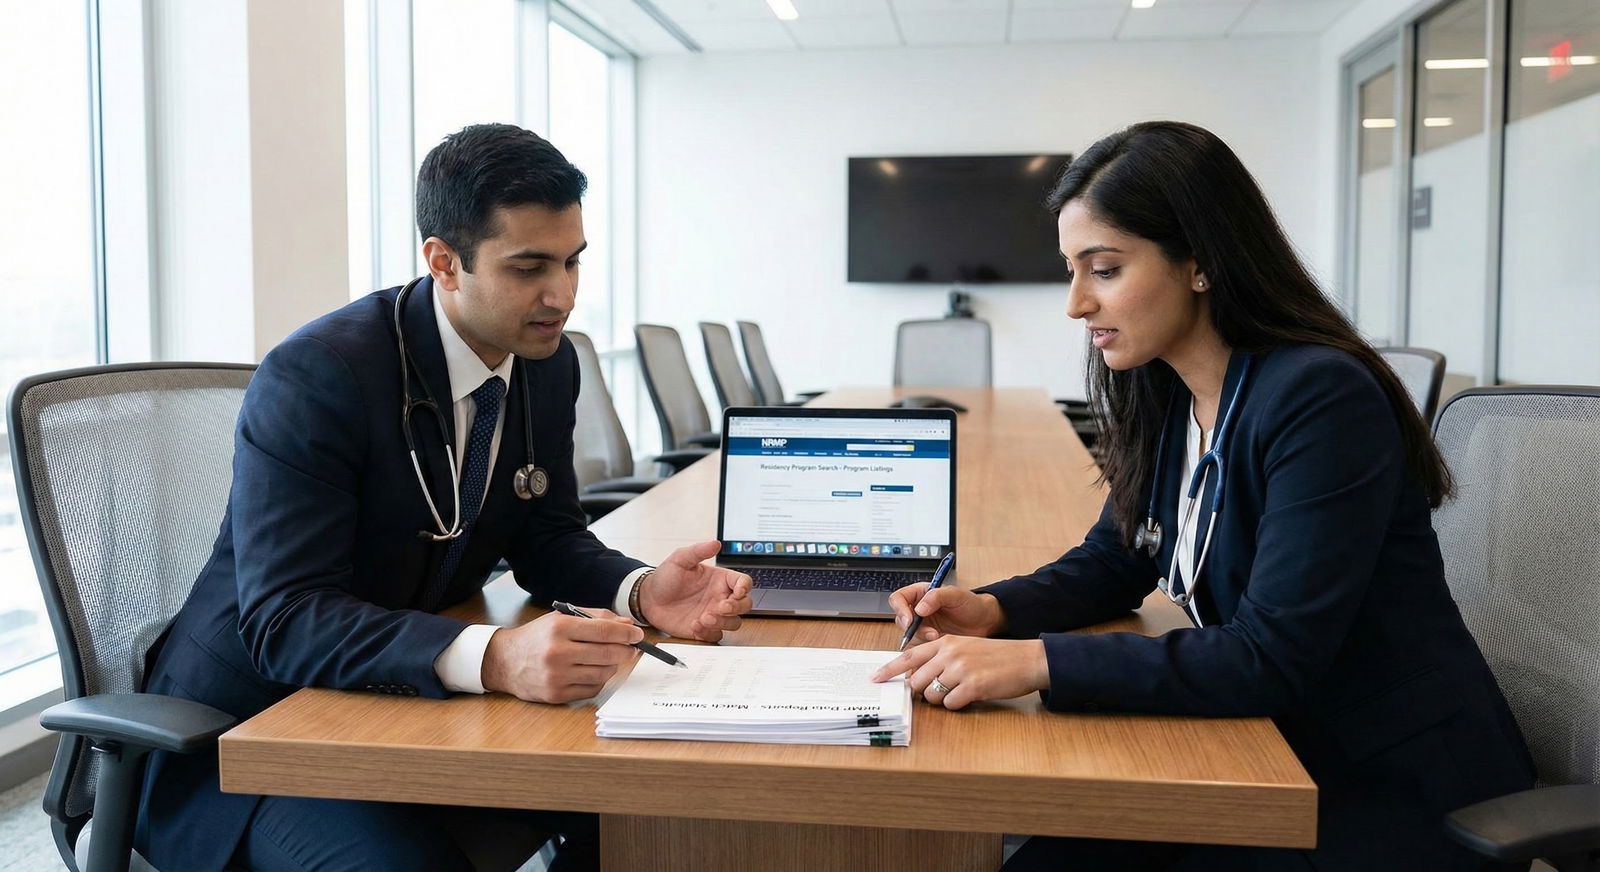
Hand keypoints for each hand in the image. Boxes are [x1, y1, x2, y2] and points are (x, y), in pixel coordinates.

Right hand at [481, 608, 640, 702]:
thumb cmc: (538, 637)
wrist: (505, 661)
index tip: (638, 635)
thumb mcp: (562, 618)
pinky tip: (593, 671)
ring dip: (613, 666)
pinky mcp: (556, 695)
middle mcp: (557, 652)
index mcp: (560, 628)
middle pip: (607, 653)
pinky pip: (592, 689)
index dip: (626, 634)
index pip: (604, 630)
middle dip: (626, 651)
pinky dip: (599, 680)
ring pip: (602, 673)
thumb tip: (627, 625)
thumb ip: (596, 618)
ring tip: (610, 659)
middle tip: (632, 648)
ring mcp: (556, 676)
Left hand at [638, 540, 752, 641]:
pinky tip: (695, 625)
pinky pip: (715, 635)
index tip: (737, 591)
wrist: (648, 599)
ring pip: (733, 623)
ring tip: (704, 617)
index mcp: (720, 580)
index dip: (745, 587)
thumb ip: (698, 551)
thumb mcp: (680, 559)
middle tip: (721, 607)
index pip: (743, 582)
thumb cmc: (666, 577)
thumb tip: (715, 543)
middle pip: (745, 605)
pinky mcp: (703, 630)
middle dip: (736, 607)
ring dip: (723, 622)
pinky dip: (708, 633)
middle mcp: (720, 598)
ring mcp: (713, 615)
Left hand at [870, 635, 1047, 709]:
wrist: (1027, 659)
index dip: (889, 669)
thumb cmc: (996, 657)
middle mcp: (949, 653)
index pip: (908, 656)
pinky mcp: (973, 686)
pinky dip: (958, 705)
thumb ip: (941, 657)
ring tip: (961, 690)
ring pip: (931, 695)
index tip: (875, 678)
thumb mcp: (965, 648)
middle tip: (940, 690)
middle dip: (923, 691)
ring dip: (942, 699)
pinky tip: (971, 695)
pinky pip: (950, 705)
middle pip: (916, 680)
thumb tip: (916, 677)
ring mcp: (960, 669)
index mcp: (945, 642)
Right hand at [889, 584, 1005, 645]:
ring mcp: (922, 627)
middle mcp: (918, 610)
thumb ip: (936, 597)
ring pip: (908, 635)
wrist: (985, 623)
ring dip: (921, 639)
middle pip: (901, 619)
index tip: (910, 619)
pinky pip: (918, 647)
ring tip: (938, 638)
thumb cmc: (972, 605)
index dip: (900, 609)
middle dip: (913, 628)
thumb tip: (920, 608)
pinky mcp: (928, 642)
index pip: (899, 599)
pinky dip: (925, 649)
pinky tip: (937, 647)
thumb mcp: (956, 595)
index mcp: (920, 594)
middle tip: (930, 632)